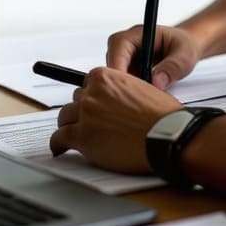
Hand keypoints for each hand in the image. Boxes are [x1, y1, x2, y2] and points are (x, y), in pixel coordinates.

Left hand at [49, 67, 180, 172]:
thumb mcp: (143, 89)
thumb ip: (123, 91)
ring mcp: (85, 114)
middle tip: (91, 123)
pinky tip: (60, 148)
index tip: (94, 105)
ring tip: (74, 136)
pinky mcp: (81, 136)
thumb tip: (118, 102)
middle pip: (76, 100)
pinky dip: (58, 144)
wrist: (167, 134)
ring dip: (70, 126)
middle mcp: (93, 92)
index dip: (93, 96)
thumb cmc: (162, 116)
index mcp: (107, 76)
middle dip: (83, 111)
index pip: (88, 83)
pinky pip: (59, 138)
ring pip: (65, 117)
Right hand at [106, 24, 201, 89]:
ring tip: (144, 98)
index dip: (119, 70)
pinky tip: (143, 98)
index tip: (128, 89)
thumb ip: (173, 67)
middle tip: (138, 99)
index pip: (117, 50)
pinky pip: (120, 84)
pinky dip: (130, 92)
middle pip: (110, 67)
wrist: (186, 47)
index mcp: (136, 34)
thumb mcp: (185, 55)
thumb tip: (157, 82)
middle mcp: (124, 45)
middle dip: (122, 84)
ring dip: (126, 89)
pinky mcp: (125, 71)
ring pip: (114, 78)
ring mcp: (123, 59)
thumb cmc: (184, 45)